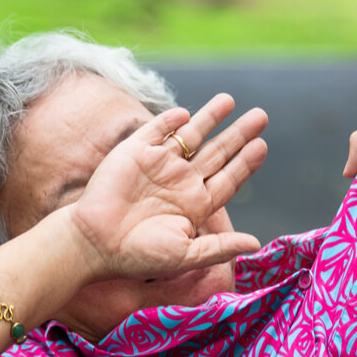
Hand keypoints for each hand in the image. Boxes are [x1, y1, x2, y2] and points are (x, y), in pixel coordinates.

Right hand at [71, 93, 267, 281]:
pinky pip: (157, 130)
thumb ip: (221, 247)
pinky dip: (171, 120)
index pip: (228, 178)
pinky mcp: (135, 152)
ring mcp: (158, 165)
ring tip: (230, 100)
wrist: (93, 243)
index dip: (246, 162)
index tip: (263, 145)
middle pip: (217, 152)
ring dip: (211, 117)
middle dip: (239, 134)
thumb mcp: (186, 255)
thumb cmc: (138, 256)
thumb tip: (257, 244)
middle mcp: (180, 182)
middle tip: (262, 116)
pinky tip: (187, 112)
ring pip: (192, 136)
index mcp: (195, 205)